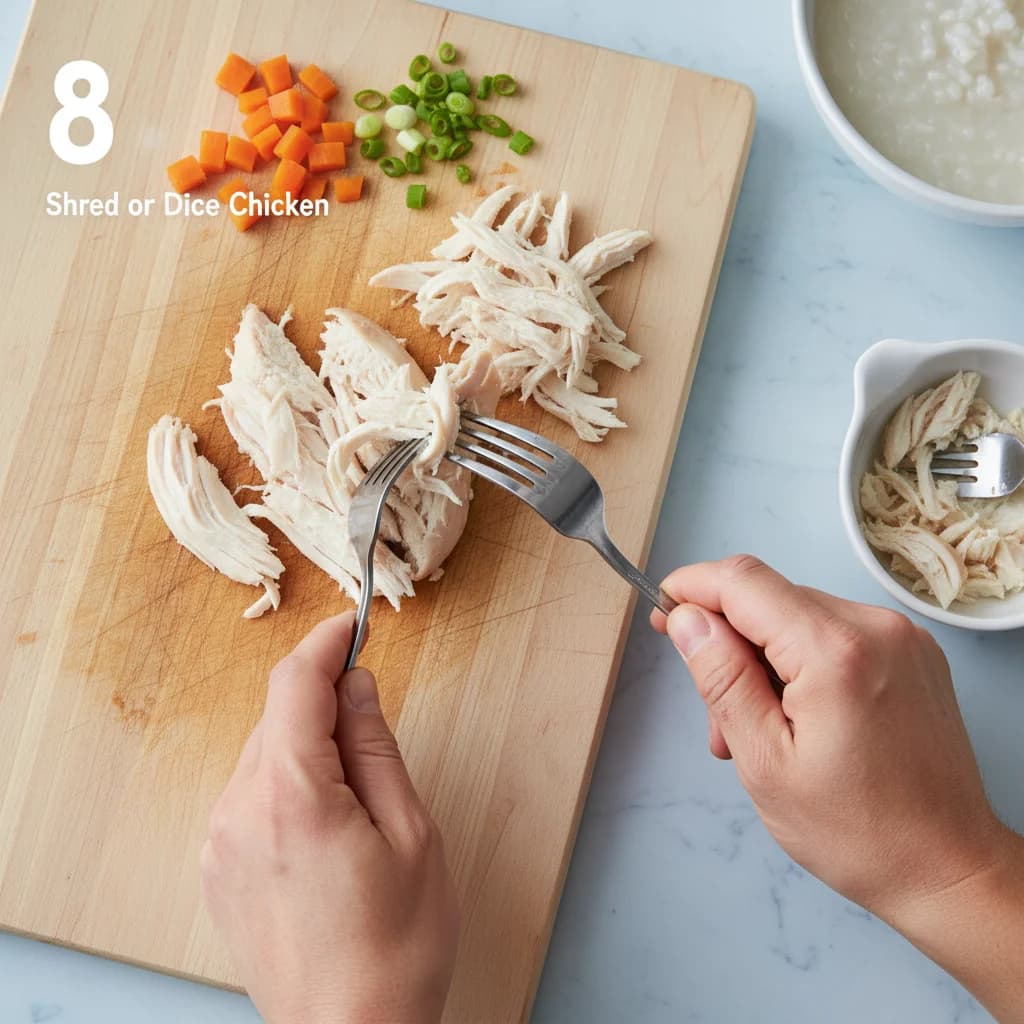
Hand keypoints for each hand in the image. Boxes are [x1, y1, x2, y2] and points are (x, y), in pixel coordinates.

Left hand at [200, 613, 457, 1023]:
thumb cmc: (395, 947)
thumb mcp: (412, 834)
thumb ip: (376, 747)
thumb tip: (357, 685)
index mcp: (294, 797)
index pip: (295, 685)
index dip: (325, 645)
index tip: (353, 626)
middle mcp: (240, 812)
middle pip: (277, 717)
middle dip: (323, 701)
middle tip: (374, 719)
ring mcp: (220, 843)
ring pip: (263, 754)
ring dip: (307, 745)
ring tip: (359, 792)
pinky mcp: (217, 868)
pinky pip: (250, 794)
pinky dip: (286, 781)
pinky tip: (326, 821)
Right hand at [652, 556, 1023, 1021]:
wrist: (947, 869)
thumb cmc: (859, 832)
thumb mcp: (765, 760)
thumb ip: (721, 678)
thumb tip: (687, 619)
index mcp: (835, 651)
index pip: (743, 581)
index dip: (692, 588)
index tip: (664, 611)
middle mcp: (876, 627)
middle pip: (769, 597)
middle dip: (728, 642)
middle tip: (715, 712)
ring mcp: (901, 637)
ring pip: (798, 616)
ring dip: (763, 658)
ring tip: (757, 730)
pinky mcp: (912, 652)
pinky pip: (834, 633)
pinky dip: (801, 662)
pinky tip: (796, 716)